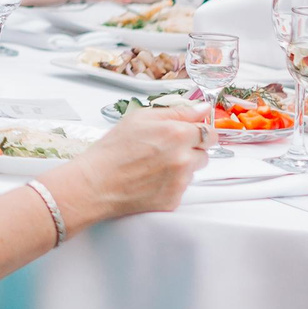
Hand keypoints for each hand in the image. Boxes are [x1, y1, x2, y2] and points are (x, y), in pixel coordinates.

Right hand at [51, 105, 206, 223]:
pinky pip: (182, 188)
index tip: (190, 133)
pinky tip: (151, 179)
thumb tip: (202, 108)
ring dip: (181, 166)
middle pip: (204, 152)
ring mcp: (181, 181)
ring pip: (193, 171)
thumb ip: (177, 111)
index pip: (210, 132)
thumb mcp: (140, 117)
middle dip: (190, 149)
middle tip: (165, 149)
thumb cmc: (114, 149)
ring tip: (154, 165)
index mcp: (176, 134)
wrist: (97, 183)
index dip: (198, 132)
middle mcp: (183, 158)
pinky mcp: (175, 200)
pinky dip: (171, 184)